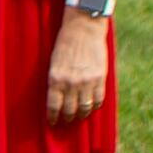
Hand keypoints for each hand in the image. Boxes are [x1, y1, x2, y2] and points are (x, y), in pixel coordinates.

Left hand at [46, 9, 110, 123]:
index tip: (52, 122)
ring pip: (85, 107)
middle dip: (67, 118)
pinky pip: (99, 99)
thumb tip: (56, 97)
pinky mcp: (100, 78)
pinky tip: (92, 107)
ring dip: (81, 115)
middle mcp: (71, 83)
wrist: (83, 30)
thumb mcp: (53, 63)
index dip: (53, 117)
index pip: (53, 106)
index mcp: (55, 79)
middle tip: (66, 121)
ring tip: (79, 117)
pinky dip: (95, 106)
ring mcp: (87, 81)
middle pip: (70, 110)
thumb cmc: (65, 45)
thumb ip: (56, 80)